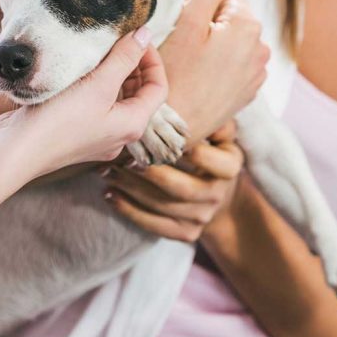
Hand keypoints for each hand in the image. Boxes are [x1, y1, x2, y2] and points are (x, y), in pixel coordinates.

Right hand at [0, 28, 168, 178]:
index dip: (152, 60)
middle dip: (132, 66)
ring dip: (110, 74)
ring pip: (114, 99)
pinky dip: (91, 86)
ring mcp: (96, 136)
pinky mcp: (74, 133)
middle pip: (138, 94)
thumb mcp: (97, 84)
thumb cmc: (58, 121)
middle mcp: (118, 134)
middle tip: (116, 40)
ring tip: (96, 51)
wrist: (15, 151)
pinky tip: (75, 71)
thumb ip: (123, 58)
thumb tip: (145, 34)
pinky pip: (93, 105)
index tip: (136, 38)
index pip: (158, 88)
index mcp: (132, 125)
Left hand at [102, 121, 243, 241]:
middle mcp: (217, 194)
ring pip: (162, 206)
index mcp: (230, 166)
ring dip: (131, 189)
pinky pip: (155, 225)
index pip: (200, 156)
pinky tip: (109, 195)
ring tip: (107, 172)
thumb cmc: (211, 152)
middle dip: (146, 173)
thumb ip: (212, 118)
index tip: (146, 135)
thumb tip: (200, 103)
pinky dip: (129, 211)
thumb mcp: (220, 135)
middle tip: (119, 158)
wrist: (220, 196)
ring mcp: (202, 217)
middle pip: (178, 187)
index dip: (172, 146)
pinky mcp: (187, 233)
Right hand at [160, 0, 268, 142]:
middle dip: (203, 3)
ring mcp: (255, 72)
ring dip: (210, 29)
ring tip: (181, 32)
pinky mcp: (245, 91)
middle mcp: (260, 48)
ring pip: (231, 36)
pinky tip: (193, 58)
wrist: (176, 130)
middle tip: (172, 3)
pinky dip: (215, 52)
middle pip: (230, 10)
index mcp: (247, 25)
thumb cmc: (176, 78)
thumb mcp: (188, 24)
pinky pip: (232, 60)